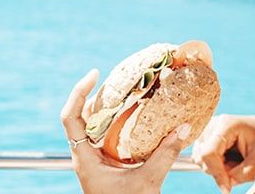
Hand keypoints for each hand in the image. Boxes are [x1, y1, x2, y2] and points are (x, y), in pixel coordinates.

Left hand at [60, 69, 193, 193]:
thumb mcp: (148, 180)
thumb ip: (165, 153)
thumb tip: (184, 127)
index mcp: (84, 159)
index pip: (70, 118)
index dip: (77, 93)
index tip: (94, 74)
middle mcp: (84, 157)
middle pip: (81, 117)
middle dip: (97, 96)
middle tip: (118, 80)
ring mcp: (93, 162)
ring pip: (93, 127)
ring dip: (107, 109)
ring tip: (126, 92)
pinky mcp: (105, 166)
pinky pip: (106, 138)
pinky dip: (117, 124)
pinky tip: (135, 117)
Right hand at [189, 114, 254, 192]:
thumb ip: (243, 173)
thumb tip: (226, 184)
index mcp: (226, 124)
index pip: (208, 153)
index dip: (216, 173)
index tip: (227, 189)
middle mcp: (213, 125)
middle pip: (202, 158)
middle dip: (220, 170)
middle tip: (243, 168)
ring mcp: (208, 131)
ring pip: (202, 160)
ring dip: (220, 168)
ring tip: (240, 162)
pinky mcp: (208, 138)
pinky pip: (205, 160)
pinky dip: (219, 165)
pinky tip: (233, 160)